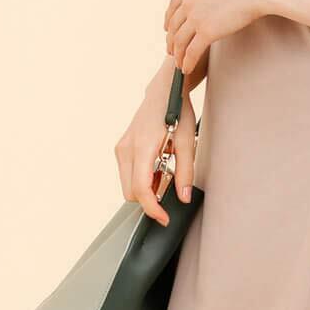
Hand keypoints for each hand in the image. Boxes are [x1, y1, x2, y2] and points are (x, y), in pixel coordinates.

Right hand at [114, 69, 195, 226]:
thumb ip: (185, 172)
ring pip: (128, 185)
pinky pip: (128, 174)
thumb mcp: (188, 141)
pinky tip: (157, 167)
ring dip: (146, 188)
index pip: (141, 188)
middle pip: (131, 192)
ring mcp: (121, 148)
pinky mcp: (121, 148)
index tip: (164, 218)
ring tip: (165, 172)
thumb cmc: (177, 112)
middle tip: (170, 188)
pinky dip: (142, 179)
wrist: (163, 91)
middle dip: (149, 198)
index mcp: (143, 147)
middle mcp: (126, 149)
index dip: (152, 208)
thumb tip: (184, 198)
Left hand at [163, 0, 270, 73]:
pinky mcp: (206, 32)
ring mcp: (196, 16)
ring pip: (179, 41)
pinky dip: (187, 62)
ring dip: (178, 54)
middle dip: (171, 40)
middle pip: (173, 25)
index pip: (174, 5)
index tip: (168, 28)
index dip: (169, 19)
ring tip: (179, 64)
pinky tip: (186, 69)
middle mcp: (189, 0)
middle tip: (172, 51)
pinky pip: (191, 51)